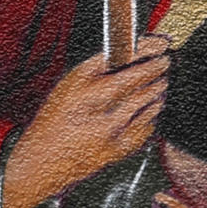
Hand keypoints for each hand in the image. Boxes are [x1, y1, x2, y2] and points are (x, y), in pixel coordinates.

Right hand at [3, 35, 169, 207]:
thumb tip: (132, 52)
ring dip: (157, 90)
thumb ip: (97, 69)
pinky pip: (147, 127)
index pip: (121, 60)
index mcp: (81, 86)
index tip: (159, 45)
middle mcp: (96, 107)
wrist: (42, 162)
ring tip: (159, 84)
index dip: (146, 50)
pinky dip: (151, 116)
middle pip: (139, 80)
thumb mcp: (67, 86)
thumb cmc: (55, 121)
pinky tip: (149, 111)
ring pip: (148, 103)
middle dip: (156, 69)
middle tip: (163, 62)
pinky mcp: (119, 149)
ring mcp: (110, 130)